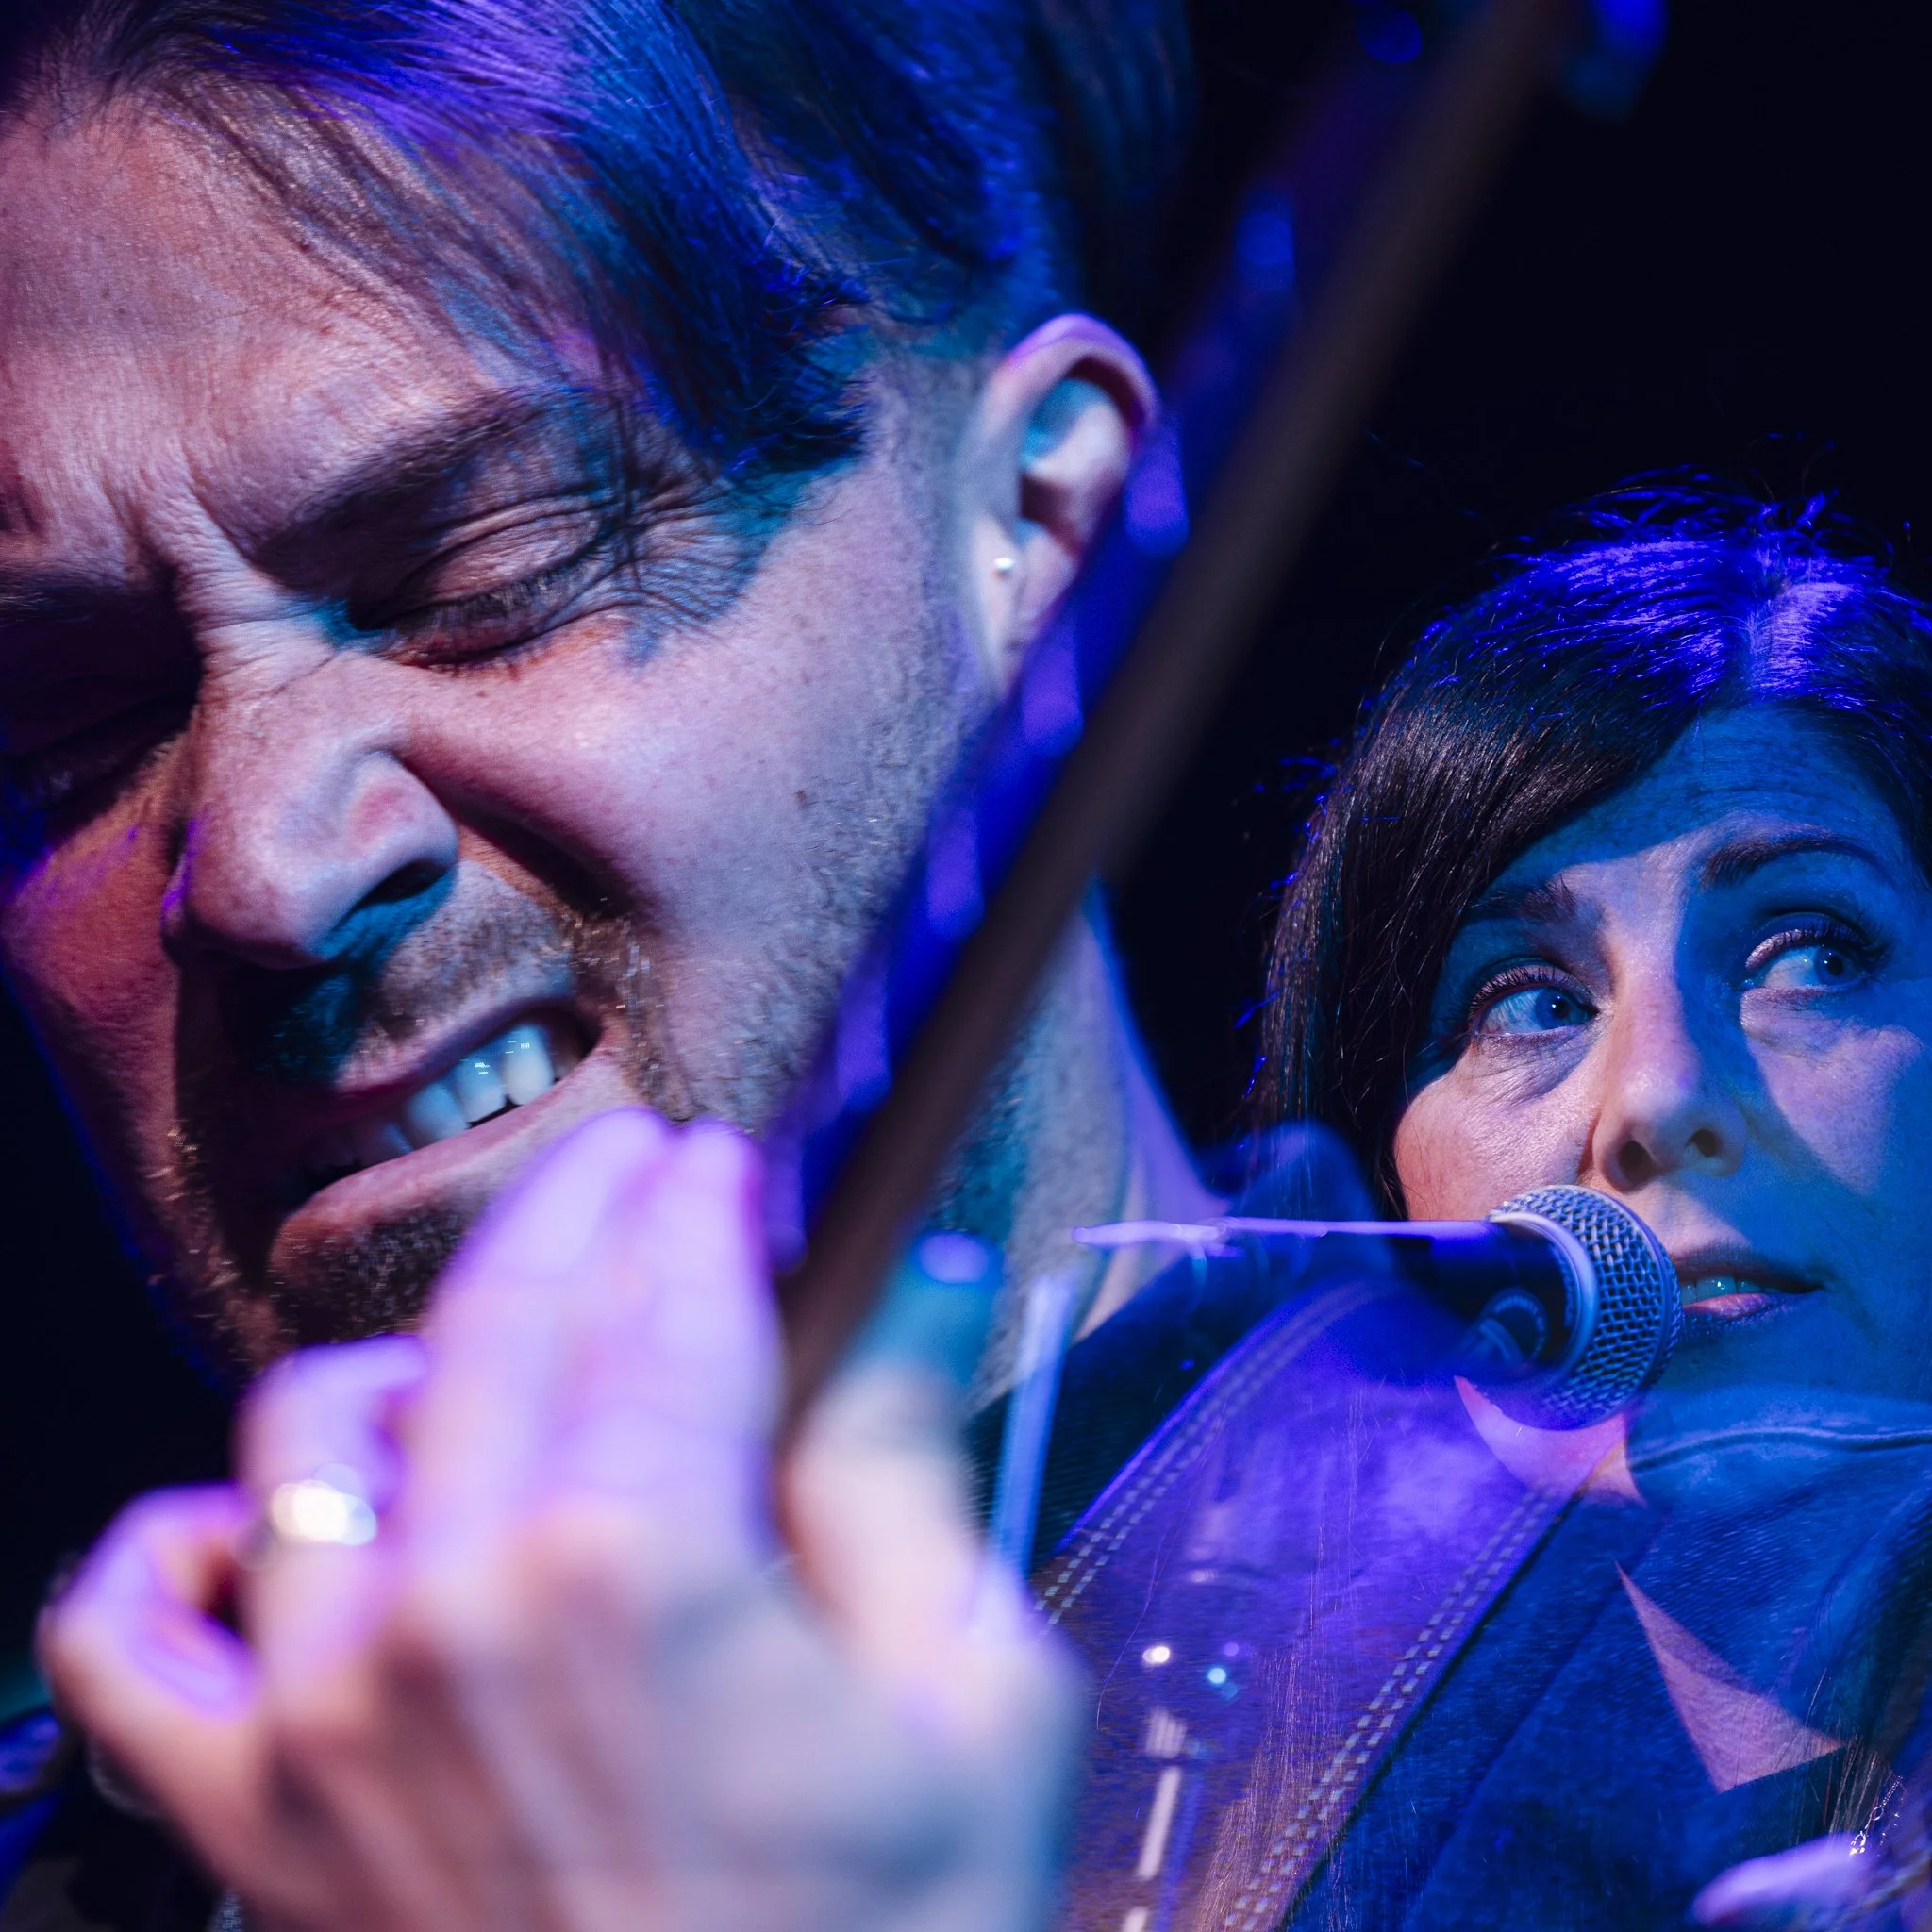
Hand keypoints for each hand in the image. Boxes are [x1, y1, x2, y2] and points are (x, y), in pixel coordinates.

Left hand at [40, 1110, 1079, 1931]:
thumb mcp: (971, 1700)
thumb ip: (907, 1465)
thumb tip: (918, 1279)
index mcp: (643, 1565)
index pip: (669, 1300)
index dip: (702, 1204)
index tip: (723, 1162)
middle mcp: (458, 1611)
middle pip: (504, 1323)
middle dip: (578, 1209)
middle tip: (631, 1171)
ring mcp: (331, 1717)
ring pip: (310, 1436)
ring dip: (404, 1364)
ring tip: (489, 1363)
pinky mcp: (259, 1826)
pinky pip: (126, 1652)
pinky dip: (166, 1560)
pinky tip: (252, 1530)